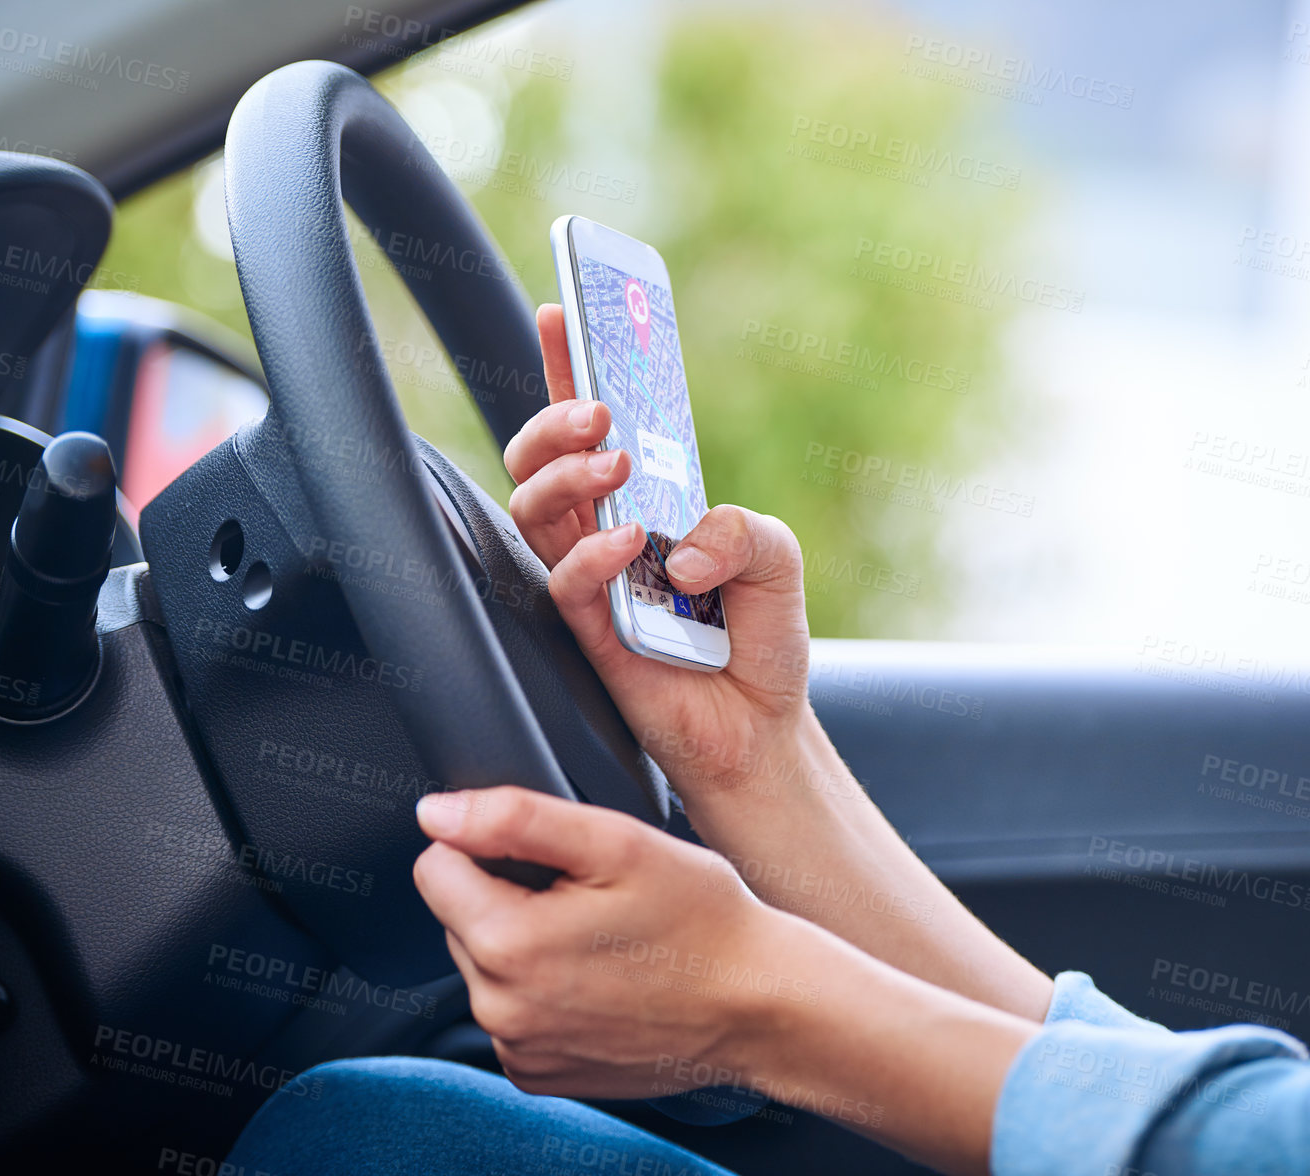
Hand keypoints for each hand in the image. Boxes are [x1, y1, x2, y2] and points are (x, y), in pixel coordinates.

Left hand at [413, 786, 1035, 1175]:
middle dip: (511, 894)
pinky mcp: (539, 1073)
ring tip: (602, 936)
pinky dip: (545, 990)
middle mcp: (498, 1008)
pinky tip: (601, 978)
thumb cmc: (704, 921)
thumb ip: (515, 817)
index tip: (550, 857)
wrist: (761, 1006)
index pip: (434, 866)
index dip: (489, 845)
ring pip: (486, 963)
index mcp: (507, 942)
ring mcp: (518, 1047)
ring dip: (527, 941)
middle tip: (589, 895)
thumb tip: (436, 812)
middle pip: (459, 916)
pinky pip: (512, 1011)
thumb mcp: (618, 842)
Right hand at [504, 304, 812, 802]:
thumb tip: (676, 544)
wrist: (763, 731)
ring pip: (531, 507)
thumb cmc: (760, 640)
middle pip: (538, 457)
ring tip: (615, 462)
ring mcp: (591, 581)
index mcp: (644, 500)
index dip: (571, 366)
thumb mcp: (778, 557)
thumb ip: (740, 528)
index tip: (564, 310)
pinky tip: (631, 542)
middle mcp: (605, 532)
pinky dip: (593, 553)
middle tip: (598, 412)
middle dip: (555, 417)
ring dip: (566, 472)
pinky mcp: (589, 632)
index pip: (594, 424)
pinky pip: (563, 581)